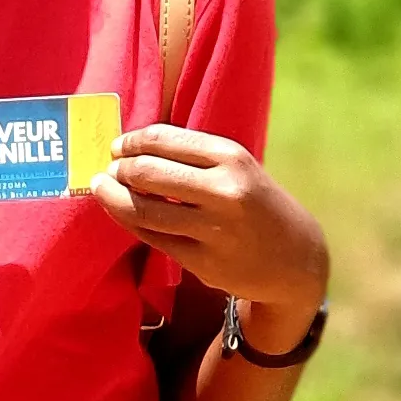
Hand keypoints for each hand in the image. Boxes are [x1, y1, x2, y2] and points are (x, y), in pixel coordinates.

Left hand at [89, 124, 329, 311]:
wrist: (296, 259)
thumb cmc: (257, 203)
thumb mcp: (238, 167)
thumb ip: (193, 156)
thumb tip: (131, 148)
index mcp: (231, 157)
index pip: (162, 140)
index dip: (130, 142)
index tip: (118, 146)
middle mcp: (223, 191)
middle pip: (147, 173)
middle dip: (119, 169)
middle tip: (109, 170)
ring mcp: (213, 229)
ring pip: (143, 210)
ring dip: (113, 197)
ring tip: (103, 188)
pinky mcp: (203, 261)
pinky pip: (152, 238)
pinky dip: (129, 222)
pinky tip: (121, 214)